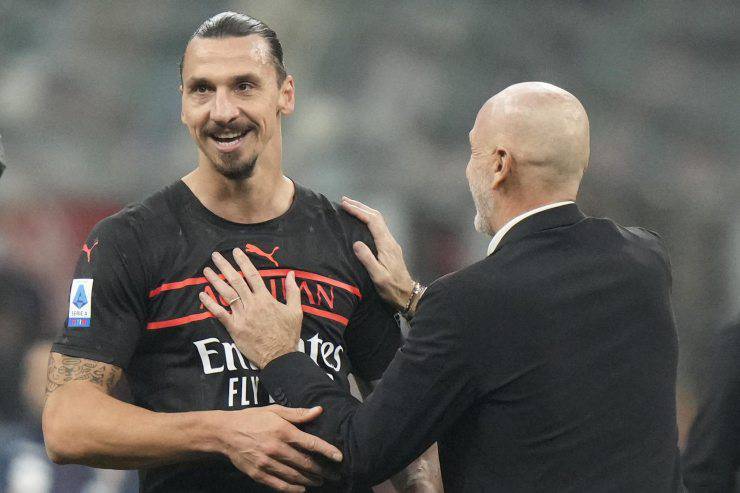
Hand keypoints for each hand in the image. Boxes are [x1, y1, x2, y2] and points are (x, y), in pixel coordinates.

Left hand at [200, 249, 302, 368]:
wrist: (280, 356)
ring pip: (226, 294)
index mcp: (266, 298)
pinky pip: (220, 313)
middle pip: (236, 281)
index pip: (253, 275)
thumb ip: (292, 291)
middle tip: (215, 255)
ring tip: (206, 270)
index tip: (236, 251)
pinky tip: (202, 294)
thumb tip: (291, 274)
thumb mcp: (296, 311)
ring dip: (215, 281)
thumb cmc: (288, 334)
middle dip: (224, 266)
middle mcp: (252, 304)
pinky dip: (210, 303)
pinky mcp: (234, 328)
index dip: (244, 262)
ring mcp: (242, 316)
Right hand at [217, 405, 342, 491]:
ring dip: (310, 480)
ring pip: (294, 476)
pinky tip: (302, 489)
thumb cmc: (252, 418)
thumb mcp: (274, 410)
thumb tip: (319, 410)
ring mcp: (267, 463)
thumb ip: (298, 413)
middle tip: (334, 474)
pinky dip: (292, 489)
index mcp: (282, 431)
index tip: (339, 457)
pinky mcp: (258, 474)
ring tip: (321, 481)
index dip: (327, 451)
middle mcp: (276, 448)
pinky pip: (279, 485)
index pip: (310, 443)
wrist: (225, 432)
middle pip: (305, 463)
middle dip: (322, 470)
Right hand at [341, 196, 414, 309]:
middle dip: (361, 207)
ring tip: (351, 207)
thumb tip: (356, 243)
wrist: (407, 295)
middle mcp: (390, 240)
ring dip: (365, 211)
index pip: (372, 221)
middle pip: (376, 217)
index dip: (359, 211)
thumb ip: (368, 259)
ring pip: (378, 221)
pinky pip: (378, 227)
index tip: (345, 205)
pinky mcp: (390, 247)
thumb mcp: (378, 276)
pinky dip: (368, 220)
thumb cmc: (391, 288)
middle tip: (345, 201)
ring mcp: (391, 243)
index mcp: (386, 245)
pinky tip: (361, 222)